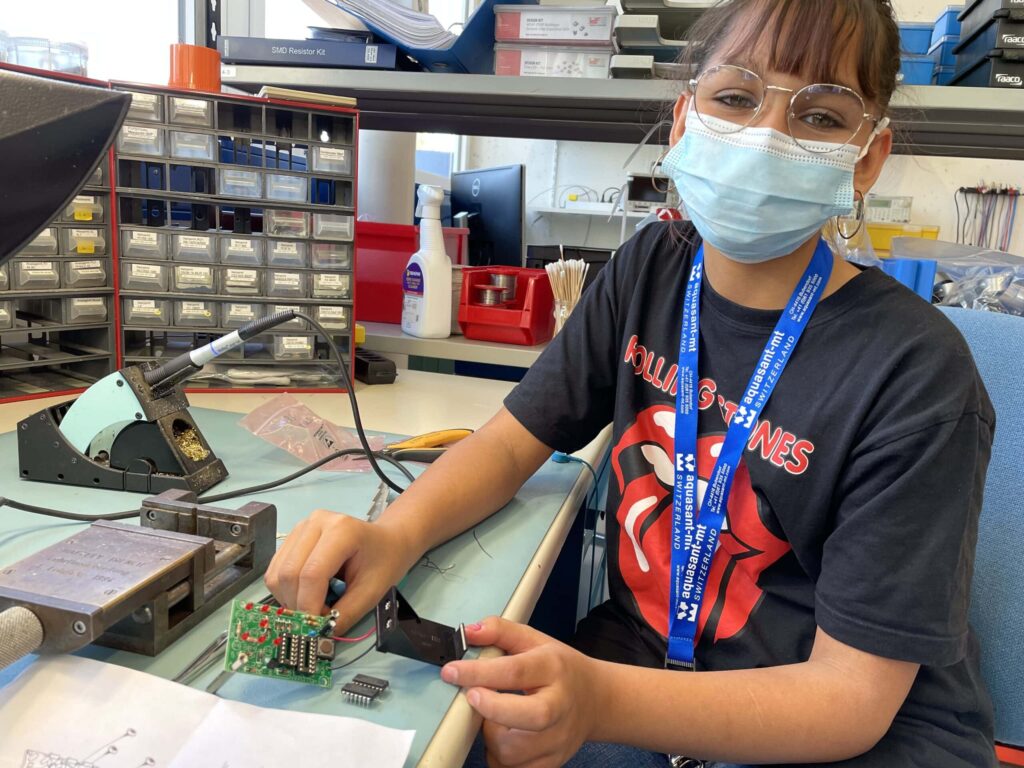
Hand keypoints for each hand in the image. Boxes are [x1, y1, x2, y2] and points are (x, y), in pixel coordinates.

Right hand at [265, 509, 415, 631]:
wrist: (387, 541)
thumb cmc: (384, 561)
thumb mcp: (371, 592)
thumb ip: (344, 615)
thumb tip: (317, 636)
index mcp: (341, 530)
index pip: (312, 574)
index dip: (309, 605)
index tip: (315, 627)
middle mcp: (315, 522)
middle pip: (289, 573)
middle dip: (298, 605)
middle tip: (316, 620)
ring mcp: (301, 527)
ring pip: (277, 573)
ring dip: (289, 599)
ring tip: (314, 606)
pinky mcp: (293, 537)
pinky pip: (276, 570)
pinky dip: (286, 590)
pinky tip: (306, 595)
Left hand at [441, 618, 599, 767]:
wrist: (595, 699)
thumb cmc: (560, 668)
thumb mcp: (534, 640)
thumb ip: (500, 631)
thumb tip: (469, 632)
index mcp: (553, 668)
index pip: (515, 671)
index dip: (478, 673)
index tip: (451, 672)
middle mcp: (560, 705)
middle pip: (528, 716)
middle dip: (491, 709)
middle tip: (472, 696)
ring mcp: (558, 738)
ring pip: (513, 751)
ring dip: (491, 735)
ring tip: (493, 718)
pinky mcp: (553, 761)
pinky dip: (500, 756)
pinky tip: (503, 736)